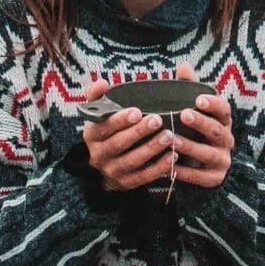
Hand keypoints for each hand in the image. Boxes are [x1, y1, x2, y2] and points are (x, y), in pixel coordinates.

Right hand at [79, 79, 179, 194]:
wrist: (105, 166)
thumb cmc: (109, 131)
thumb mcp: (100, 114)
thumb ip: (99, 95)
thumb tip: (102, 82)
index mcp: (92, 135)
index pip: (103, 127)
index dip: (119, 120)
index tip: (137, 111)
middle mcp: (99, 155)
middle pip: (118, 144)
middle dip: (138, 132)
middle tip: (157, 121)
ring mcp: (112, 171)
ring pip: (132, 161)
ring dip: (151, 149)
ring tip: (169, 137)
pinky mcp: (126, 183)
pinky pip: (143, 177)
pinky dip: (158, 167)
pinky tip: (172, 156)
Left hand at [167, 91, 233, 190]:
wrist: (204, 170)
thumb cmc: (197, 134)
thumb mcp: (195, 112)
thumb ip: (190, 90)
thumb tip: (184, 66)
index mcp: (223, 122)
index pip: (224, 110)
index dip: (213, 104)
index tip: (198, 100)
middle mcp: (226, 140)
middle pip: (217, 130)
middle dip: (201, 123)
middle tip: (183, 115)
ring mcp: (222, 160)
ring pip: (209, 154)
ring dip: (191, 147)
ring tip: (172, 140)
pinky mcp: (214, 179)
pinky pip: (200, 176)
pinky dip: (185, 172)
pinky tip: (170, 166)